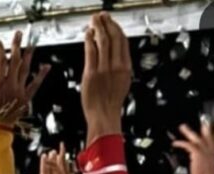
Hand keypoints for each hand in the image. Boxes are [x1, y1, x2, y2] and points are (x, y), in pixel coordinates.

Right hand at [0, 30, 49, 125]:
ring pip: (26, 69)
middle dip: (16, 46)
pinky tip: (46, 66)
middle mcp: (10, 84)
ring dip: (29, 55)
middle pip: (15, 60)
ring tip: (31, 45)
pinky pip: (35, 85)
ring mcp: (19, 91)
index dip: (0, 50)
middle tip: (18, 34)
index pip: (1, 60)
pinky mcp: (26, 98)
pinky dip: (41, 75)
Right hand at [26, 144, 71, 173]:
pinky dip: (65, 169)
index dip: (44, 163)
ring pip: (61, 171)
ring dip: (60, 162)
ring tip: (58, 154)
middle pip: (54, 170)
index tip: (43, 155)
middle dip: (52, 160)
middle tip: (50, 152)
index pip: (45, 172)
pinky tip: (64, 165)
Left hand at [81, 13, 131, 143]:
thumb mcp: (121, 83)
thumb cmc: (110, 105)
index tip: (111, 22)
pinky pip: (91, 52)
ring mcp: (104, 69)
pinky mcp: (92, 74)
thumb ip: (119, 68)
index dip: (116, 28)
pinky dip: (89, 41)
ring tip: (93, 21)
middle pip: (113, 37)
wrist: (104, 117)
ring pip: (102, 41)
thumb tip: (115, 55)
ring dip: (97, 28)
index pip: (122, 41)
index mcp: (126, 67)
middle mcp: (117, 66)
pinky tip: (87, 35)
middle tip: (101, 16)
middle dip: (107, 23)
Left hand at [173, 121, 213, 173]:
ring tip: (182, 126)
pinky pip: (188, 145)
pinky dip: (181, 143)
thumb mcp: (212, 171)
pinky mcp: (197, 154)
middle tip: (204, 119)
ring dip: (189, 131)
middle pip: (208, 136)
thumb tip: (203, 166)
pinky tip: (175, 143)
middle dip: (206, 127)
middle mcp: (210, 151)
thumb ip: (208, 165)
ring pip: (197, 137)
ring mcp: (204, 151)